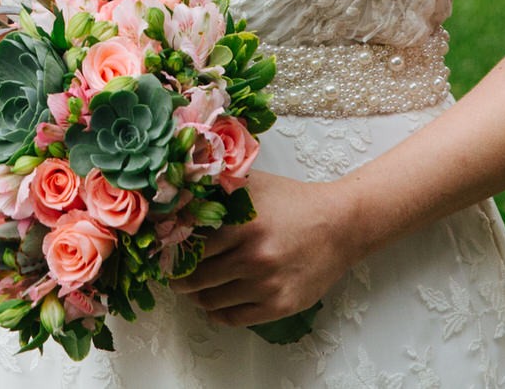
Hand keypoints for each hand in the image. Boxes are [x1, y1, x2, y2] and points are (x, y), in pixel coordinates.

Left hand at [169, 173, 356, 326]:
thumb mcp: (253, 185)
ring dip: (197, 296)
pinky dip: (218, 314)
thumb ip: (218, 187)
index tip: (163, 252)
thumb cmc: (293, 202)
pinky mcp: (281, 305)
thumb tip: (177, 190)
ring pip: (211, 301)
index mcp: (243, 226)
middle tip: (173, 273)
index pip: (190, 246)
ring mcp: (268, 285)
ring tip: (193, 287)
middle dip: (179, 277)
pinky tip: (215, 302)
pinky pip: (234, 318)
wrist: (341, 225)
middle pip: (196, 277)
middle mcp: (254, 258)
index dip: (172, 250)